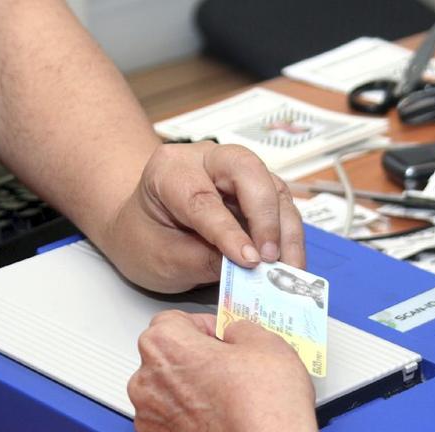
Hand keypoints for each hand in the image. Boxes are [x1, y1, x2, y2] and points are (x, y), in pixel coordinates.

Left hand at [98, 143, 305, 293]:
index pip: (203, 197)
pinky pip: (281, 206)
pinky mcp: (257, 190)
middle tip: (270, 258)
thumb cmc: (144, 239)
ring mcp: (236, 172)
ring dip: (285, 230)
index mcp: (170, 169)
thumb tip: (247, 267)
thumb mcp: (162, 258)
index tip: (248, 259)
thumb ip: (202, 260)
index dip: (228, 231)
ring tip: (290, 268)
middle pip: (248, 171)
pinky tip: (291, 262)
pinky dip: (289, 236)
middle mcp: (207, 159)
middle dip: (264, 216)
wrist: (144, 231)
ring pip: (273, 188)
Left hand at [127, 311, 332, 431]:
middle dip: (197, 364)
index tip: (226, 340)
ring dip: (193, 398)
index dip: (206, 329)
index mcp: (164, 345)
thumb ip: (242, 329)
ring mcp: (149, 422)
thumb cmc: (266, 410)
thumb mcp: (268, 343)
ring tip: (232, 408)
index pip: (176, 322)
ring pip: (170, 398)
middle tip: (234, 375)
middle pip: (168, 361)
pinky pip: (175, 431)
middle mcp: (146, 382)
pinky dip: (193, 429)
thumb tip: (235, 335)